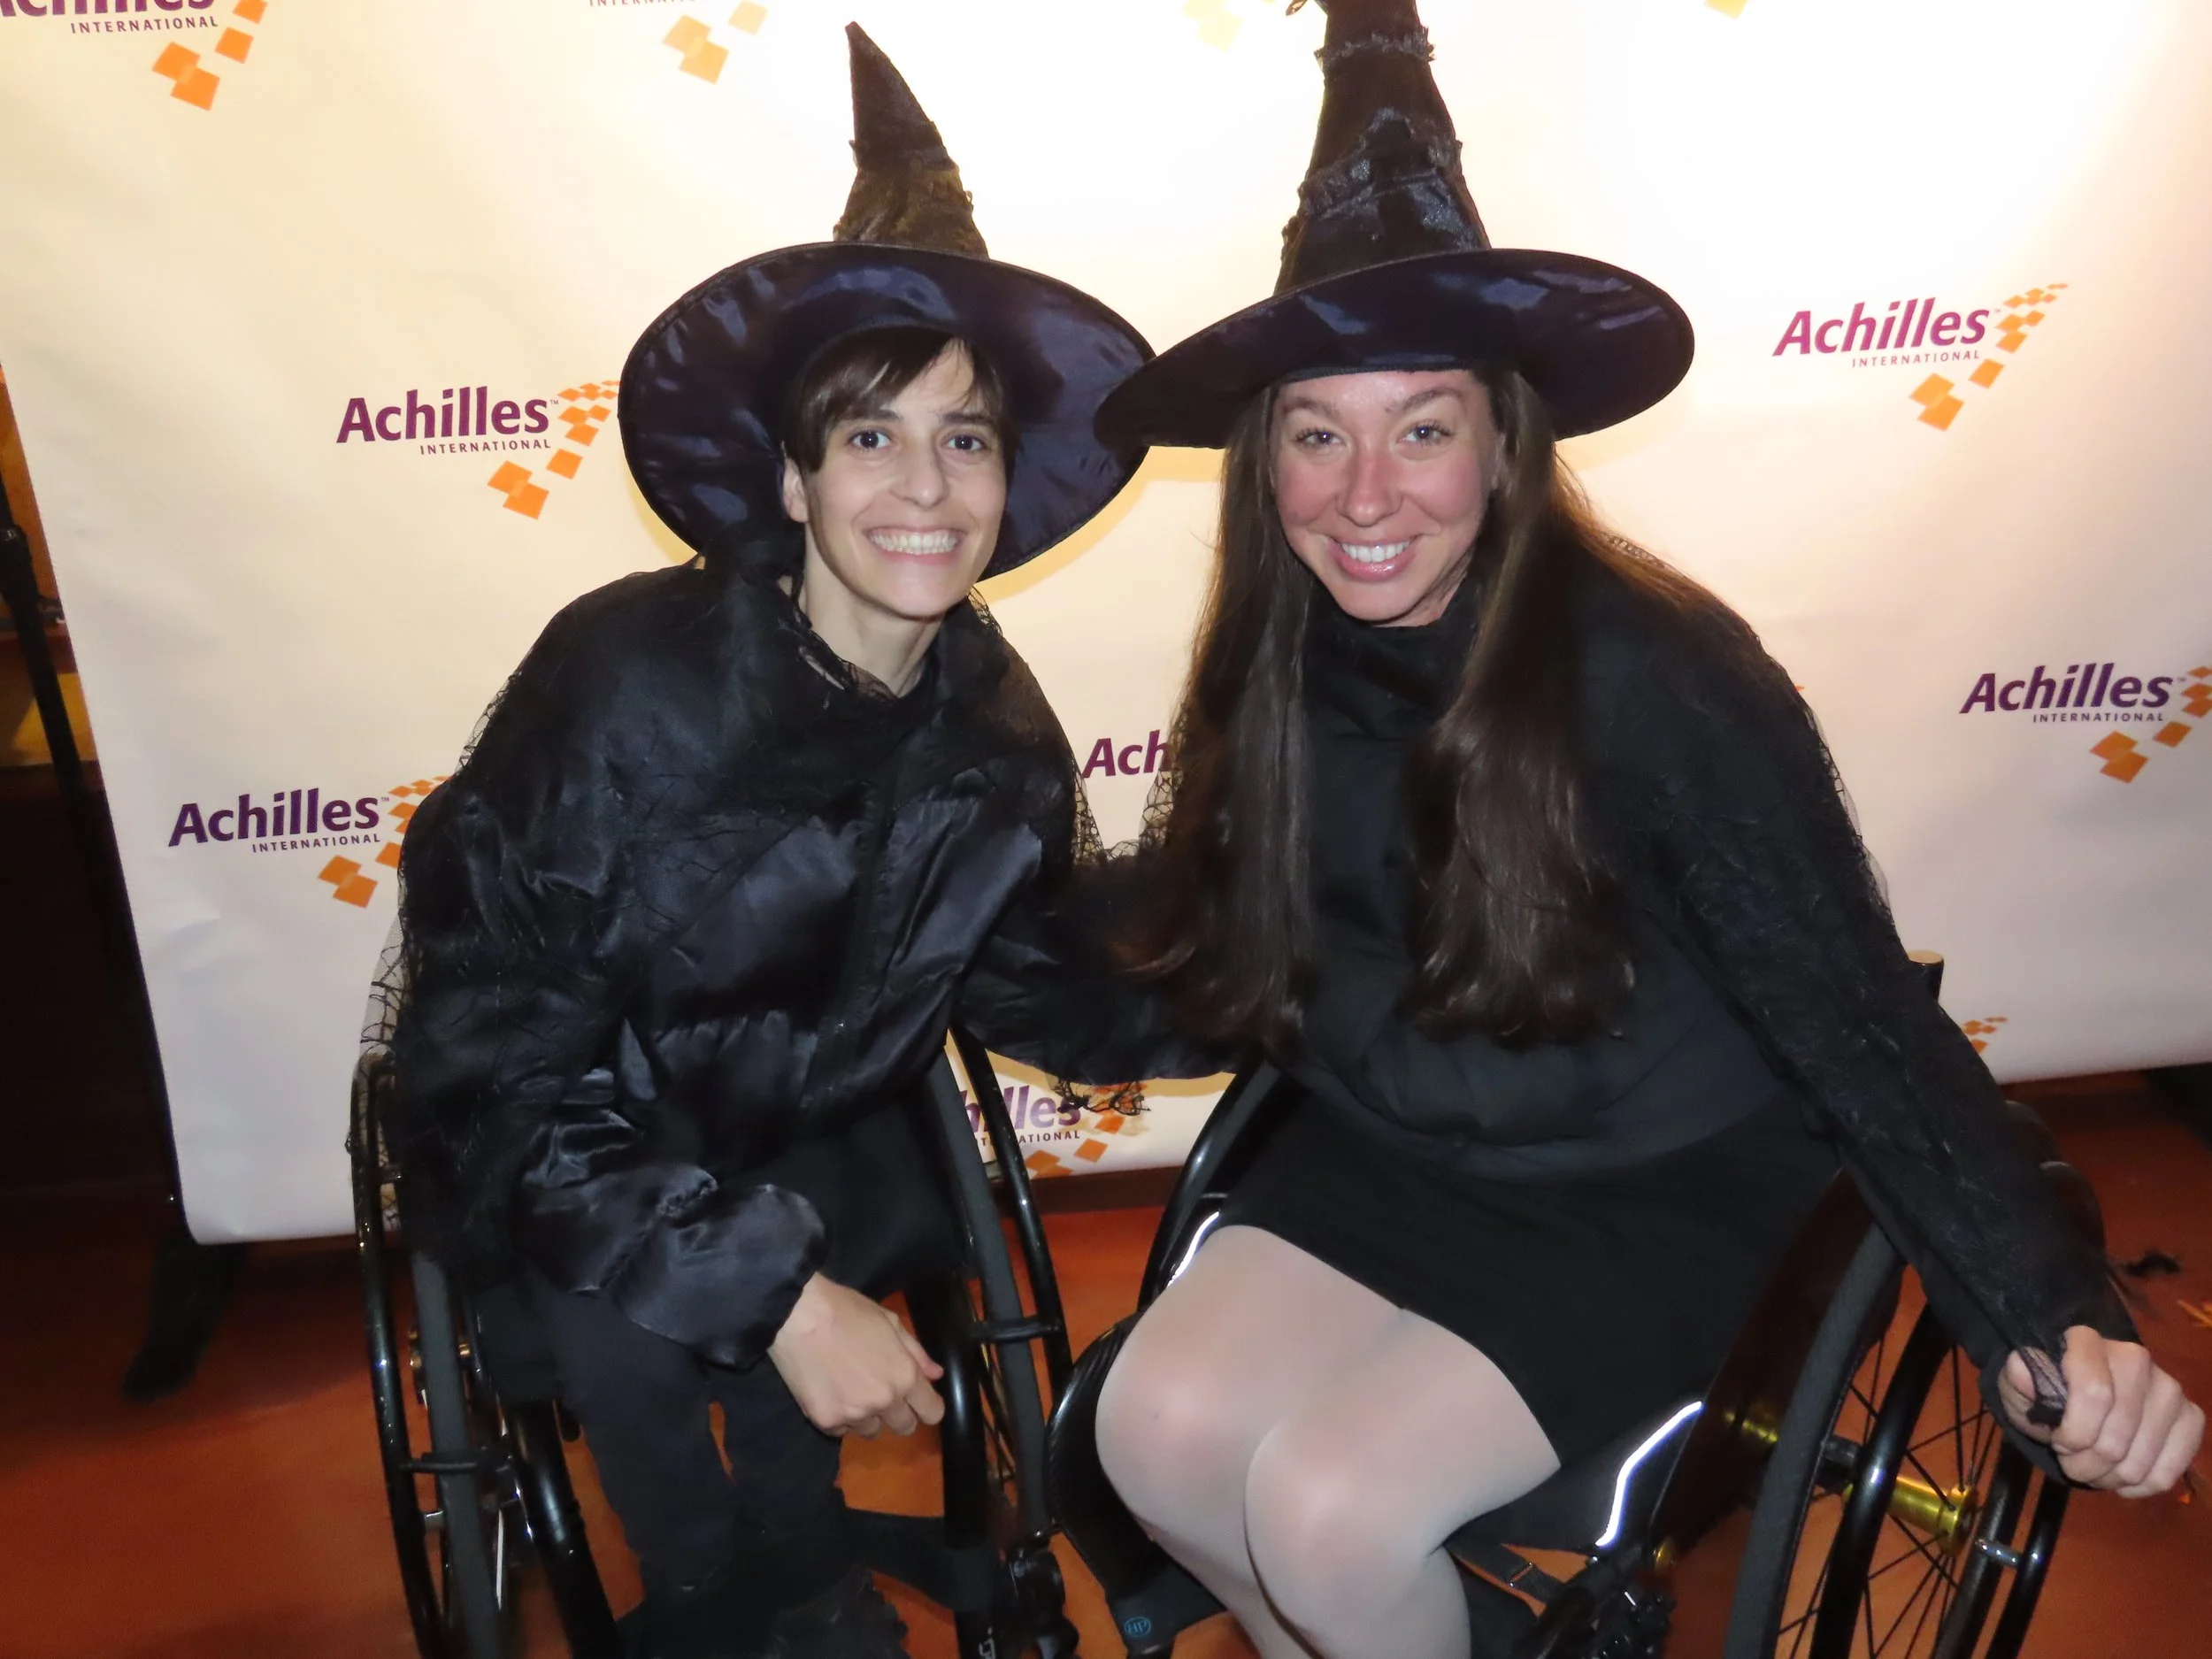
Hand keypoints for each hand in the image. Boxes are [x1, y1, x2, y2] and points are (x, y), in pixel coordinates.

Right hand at [767, 1274, 944, 1437]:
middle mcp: (884, 1402)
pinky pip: (842, 1432)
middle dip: (899, 1413)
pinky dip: (841, 1419)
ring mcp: (854, 1415)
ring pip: (872, 1431)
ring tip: (852, 1391)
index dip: (928, 1406)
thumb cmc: (846, 1311)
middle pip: (905, 1428)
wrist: (798, 1316)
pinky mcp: (826, 1422)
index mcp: (905, 1376)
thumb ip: (916, 1352)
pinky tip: (832, 1394)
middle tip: (882, 1392)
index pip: (932, 1413)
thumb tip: (935, 1375)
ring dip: (868, 1417)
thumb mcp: (889, 1322)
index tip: (918, 1400)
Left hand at [1999, 1326, 2203, 1494]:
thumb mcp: (2017, 1387)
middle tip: (2071, 1463)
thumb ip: (2018, 1382)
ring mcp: (2168, 1388)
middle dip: (2086, 1465)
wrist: (2079, 1393)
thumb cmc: (2043, 1392)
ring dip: (2110, 1478)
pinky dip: (2142, 1486)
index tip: (2057, 1442)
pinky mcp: (2189, 1416)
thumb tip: (2022, 1370)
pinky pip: (2171, 1469)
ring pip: (2141, 1460)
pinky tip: (2121, 1480)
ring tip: (2093, 1470)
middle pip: (2116, 1437)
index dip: (2073, 1433)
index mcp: (2086, 1341)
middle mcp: (2135, 1358)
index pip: (2095, 1394)